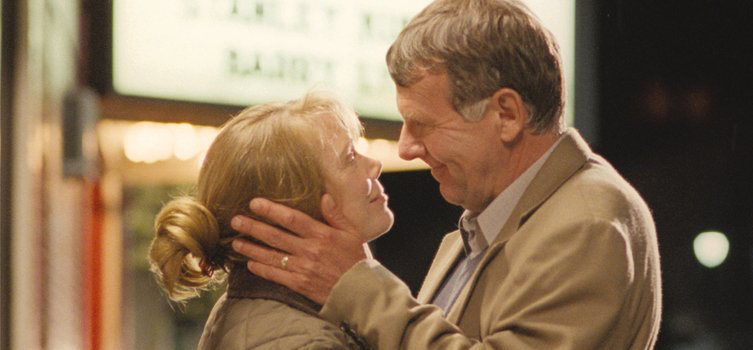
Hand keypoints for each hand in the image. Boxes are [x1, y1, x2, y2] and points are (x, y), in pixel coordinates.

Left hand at [231, 195, 368, 303]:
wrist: (359, 291)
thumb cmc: (356, 259)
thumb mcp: (352, 232)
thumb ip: (336, 214)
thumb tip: (324, 195)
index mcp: (322, 234)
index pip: (292, 218)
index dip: (271, 210)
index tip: (254, 203)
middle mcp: (310, 250)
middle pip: (275, 236)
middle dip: (253, 227)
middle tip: (235, 220)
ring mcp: (303, 268)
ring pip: (271, 256)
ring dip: (251, 248)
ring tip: (235, 242)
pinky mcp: (299, 284)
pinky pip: (276, 275)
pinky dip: (261, 269)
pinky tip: (250, 264)